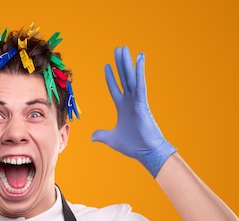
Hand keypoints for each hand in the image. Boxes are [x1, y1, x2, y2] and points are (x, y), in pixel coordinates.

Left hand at [92, 47, 175, 176]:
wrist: (146, 152)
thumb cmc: (133, 145)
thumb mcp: (112, 139)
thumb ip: (102, 135)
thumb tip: (91, 137)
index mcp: (122, 107)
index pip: (114, 88)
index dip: (111, 77)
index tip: (107, 65)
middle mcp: (129, 101)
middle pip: (123, 78)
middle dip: (120, 64)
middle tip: (118, 49)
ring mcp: (136, 100)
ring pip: (130, 77)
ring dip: (127, 62)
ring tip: (124, 49)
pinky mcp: (142, 102)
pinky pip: (140, 84)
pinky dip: (139, 71)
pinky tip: (139, 59)